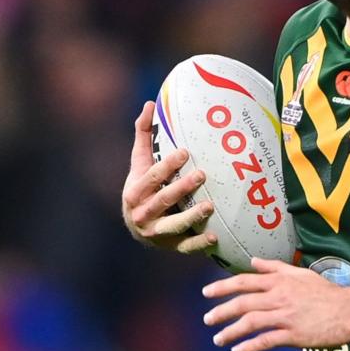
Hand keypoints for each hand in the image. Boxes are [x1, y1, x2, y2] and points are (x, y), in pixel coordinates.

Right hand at [122, 101, 216, 253]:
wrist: (138, 227)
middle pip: (163, 200)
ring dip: (192, 216)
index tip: (185, 152)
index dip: (167, 166)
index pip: (151, 177)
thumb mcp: (139, 163)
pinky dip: (199, 244)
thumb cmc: (143, 187)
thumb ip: (144, 136)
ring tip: (210, 206)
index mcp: (135, 192)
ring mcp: (156, 233)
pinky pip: (185, 247)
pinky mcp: (171, 246)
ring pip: (174, 225)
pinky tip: (214, 237)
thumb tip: (149, 104)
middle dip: (182, 188)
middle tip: (202, 175)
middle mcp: (142, 214)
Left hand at [202, 258, 349, 350]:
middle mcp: (279, 297)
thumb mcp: (300, 274)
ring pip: (250, 322)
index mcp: (280, 281)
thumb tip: (253, 261)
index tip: (206, 293)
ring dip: (231, 332)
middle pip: (243, 303)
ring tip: (219, 339)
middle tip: (207, 319)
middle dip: (221, 311)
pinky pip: (265, 341)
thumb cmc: (326, 292)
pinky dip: (249, 346)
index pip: (244, 281)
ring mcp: (285, 316)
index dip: (223, 287)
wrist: (349, 311)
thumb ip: (275, 268)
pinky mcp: (293, 335)